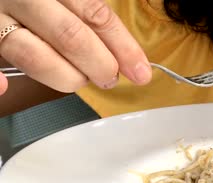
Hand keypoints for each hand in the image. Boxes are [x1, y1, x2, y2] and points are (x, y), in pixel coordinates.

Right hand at [0, 0, 152, 94]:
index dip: (123, 47)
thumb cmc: (43, 2)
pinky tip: (5, 87)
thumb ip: (91, 20)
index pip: (96, 15)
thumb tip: (130, 61)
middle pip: (71, 37)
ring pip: (35, 56)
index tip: (141, 71)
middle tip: (110, 78)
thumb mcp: (67, 0)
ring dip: (68, 77)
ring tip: (80, 79)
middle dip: (100, 66)